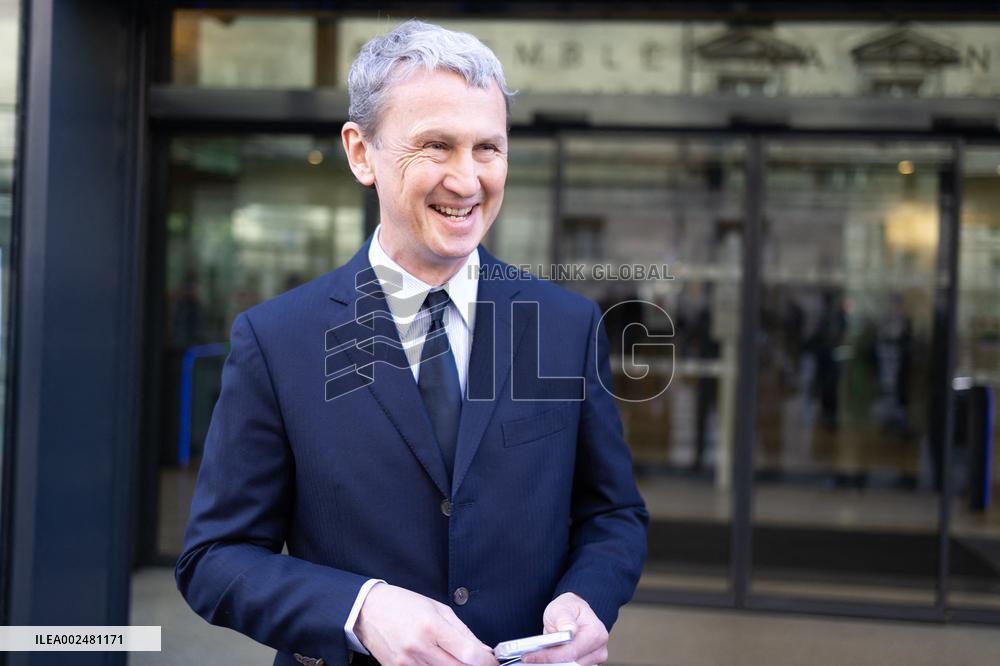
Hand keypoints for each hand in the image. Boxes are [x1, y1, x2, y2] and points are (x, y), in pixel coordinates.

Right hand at [354, 583, 498, 665]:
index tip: (493, 662)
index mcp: (432, 626)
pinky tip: (438, 662)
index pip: (469, 653)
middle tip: (478, 663)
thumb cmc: (403, 605)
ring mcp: (406, 663)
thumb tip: (483, 651)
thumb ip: (463, 632)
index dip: (487, 662)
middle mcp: (419, 647)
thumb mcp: (438, 609)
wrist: (368, 611)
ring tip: (456, 659)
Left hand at [521, 593, 608, 665]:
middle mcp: (599, 649)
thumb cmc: (568, 609)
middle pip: (571, 663)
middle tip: (528, 659)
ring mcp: (595, 659)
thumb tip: (570, 631)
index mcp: (596, 633)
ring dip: (552, 664)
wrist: (573, 613)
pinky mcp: (588, 664)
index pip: (571, 651)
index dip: (549, 656)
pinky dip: (557, 664)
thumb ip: (565, 619)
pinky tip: (544, 661)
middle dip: (549, 662)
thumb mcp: (562, 608)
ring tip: (534, 659)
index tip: (529, 657)